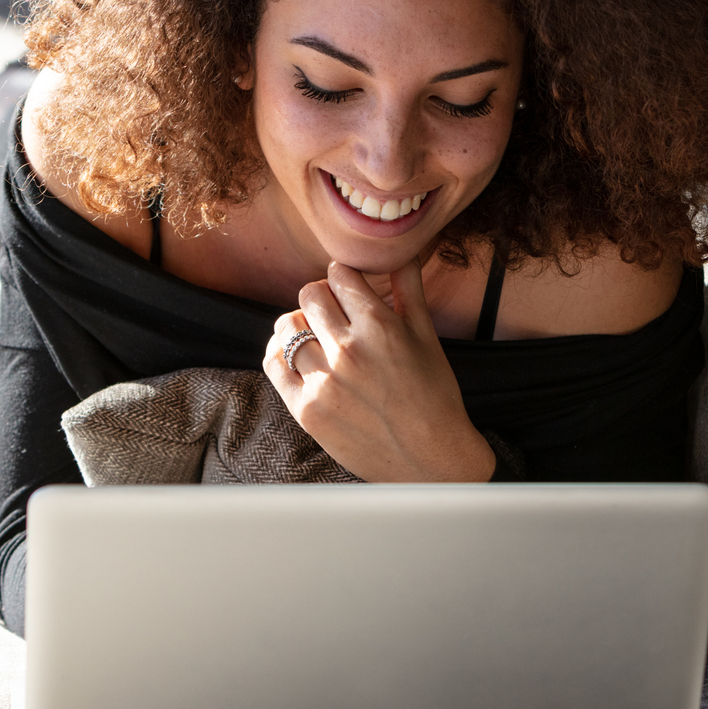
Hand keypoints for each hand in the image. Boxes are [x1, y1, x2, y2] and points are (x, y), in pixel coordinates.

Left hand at [263, 260, 495, 481]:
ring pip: (287, 327)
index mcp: (380, 326)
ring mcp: (324, 381)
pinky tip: (294, 356)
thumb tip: (403, 250)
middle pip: (309, 295)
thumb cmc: (434, 395)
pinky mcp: (307, 409)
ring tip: (314, 337)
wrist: (431, 457)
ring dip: (299, 325)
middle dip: (321, 299)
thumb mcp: (427, 336)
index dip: (343, 279)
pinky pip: (273, 364)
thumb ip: (409, 289)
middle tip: (332, 315)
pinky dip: (278, 352)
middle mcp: (348, 350)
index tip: (348, 290)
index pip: (339, 274)